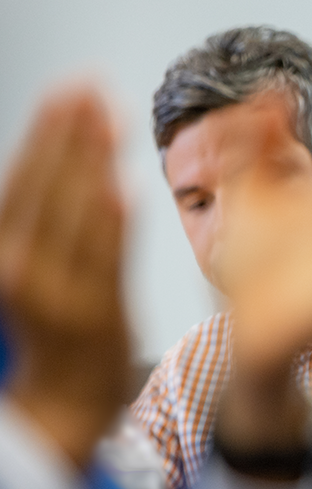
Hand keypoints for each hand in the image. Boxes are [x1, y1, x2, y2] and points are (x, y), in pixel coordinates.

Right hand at [0, 85, 128, 467]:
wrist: (64, 403)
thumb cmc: (52, 332)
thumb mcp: (33, 271)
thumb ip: (45, 222)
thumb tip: (66, 163)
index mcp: (4, 253)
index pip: (25, 180)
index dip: (47, 132)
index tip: (68, 90)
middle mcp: (22, 268)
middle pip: (48, 187)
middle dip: (69, 133)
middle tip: (90, 86)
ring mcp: (60, 292)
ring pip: (77, 215)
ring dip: (93, 162)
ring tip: (109, 117)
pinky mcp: (99, 315)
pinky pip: (105, 262)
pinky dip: (112, 225)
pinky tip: (122, 188)